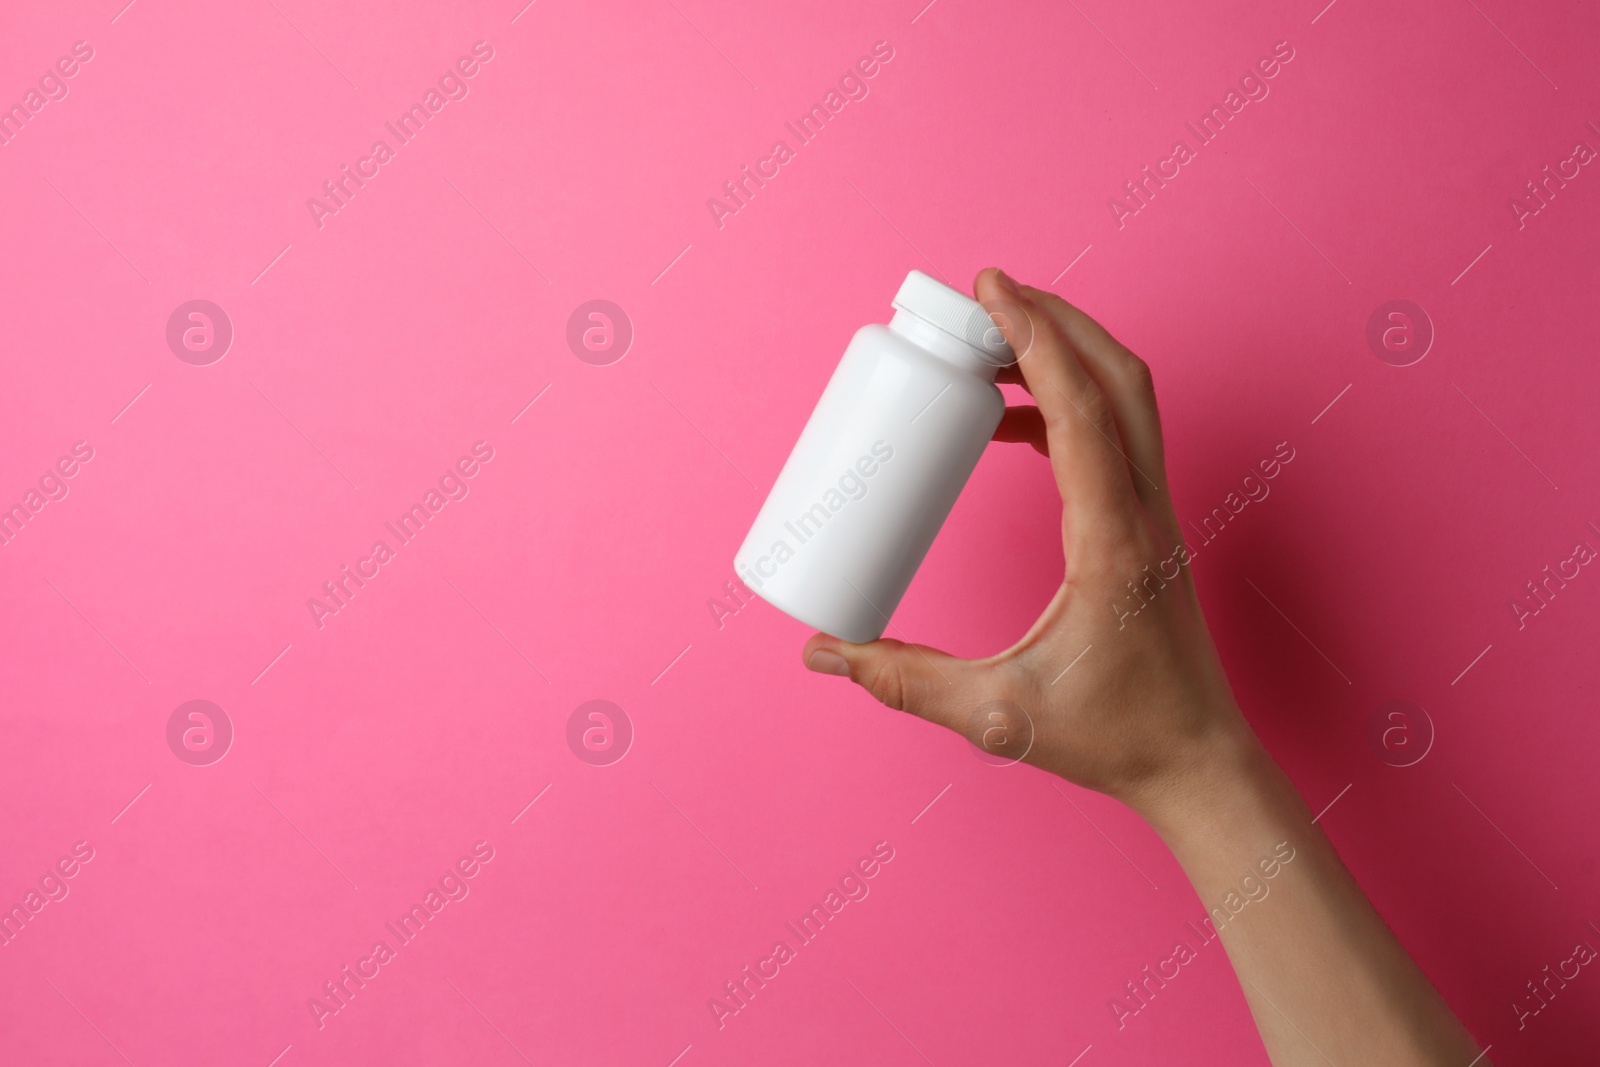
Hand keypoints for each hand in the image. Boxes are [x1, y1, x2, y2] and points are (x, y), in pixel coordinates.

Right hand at [803, 267, 1257, 820]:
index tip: (991, 288)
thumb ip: (903, 683)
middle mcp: (1143, 512)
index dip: (1034, 337)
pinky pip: (1115, 438)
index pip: (1079, 409)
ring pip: (1125, 400)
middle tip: (985, 297)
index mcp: (1111, 539)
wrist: (1196, 764)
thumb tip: (824, 653)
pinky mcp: (1147, 529)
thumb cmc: (1115, 738)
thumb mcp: (997, 714)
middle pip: (1117, 377)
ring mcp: (1154, 516)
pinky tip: (1015, 426)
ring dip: (1067, 356)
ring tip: (993, 346)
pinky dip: (1069, 406)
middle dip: (1055, 320)